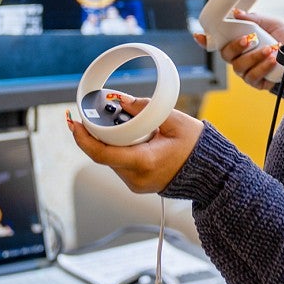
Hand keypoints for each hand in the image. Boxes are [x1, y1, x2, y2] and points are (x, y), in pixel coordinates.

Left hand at [65, 96, 204, 194]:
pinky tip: (133, 139)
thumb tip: (120, 99)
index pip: (102, 153)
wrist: (211, 173)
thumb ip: (144, 109)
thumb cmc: (196, 147)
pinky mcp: (136, 184)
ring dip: (111, 141)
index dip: (82, 138)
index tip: (73, 122)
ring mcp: (135, 184)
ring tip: (130, 127)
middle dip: (98, 133)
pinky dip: (120, 149)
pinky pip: (120, 164)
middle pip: (103, 154)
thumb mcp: (174, 120)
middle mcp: (135, 178)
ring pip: (110, 159)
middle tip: (97, 114)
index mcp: (144, 162)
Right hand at [193, 9, 283, 90]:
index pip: (218, 42)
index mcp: (239, 42)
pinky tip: (273, 60)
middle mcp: (239, 58)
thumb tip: (236, 13)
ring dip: (254, 57)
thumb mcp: (271, 23)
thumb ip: (254, 19)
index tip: (198, 34)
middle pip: (226, 55)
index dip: (205, 40)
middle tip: (249, 38)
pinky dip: (263, 67)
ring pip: (239, 66)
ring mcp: (247, 71)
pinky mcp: (257, 82)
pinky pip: (253, 77)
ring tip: (270, 49)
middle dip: (236, 46)